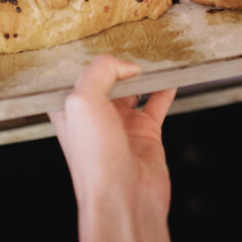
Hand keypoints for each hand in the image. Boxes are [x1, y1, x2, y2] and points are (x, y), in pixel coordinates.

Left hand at [50, 55, 175, 241]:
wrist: (124, 199)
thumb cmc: (95, 160)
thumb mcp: (83, 101)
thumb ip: (101, 71)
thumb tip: (127, 66)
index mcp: (70, 110)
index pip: (76, 76)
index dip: (86, 59)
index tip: (99, 41)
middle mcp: (94, 117)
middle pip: (107, 80)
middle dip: (118, 64)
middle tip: (133, 44)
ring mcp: (121, 125)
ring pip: (134, 89)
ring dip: (144, 74)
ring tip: (154, 56)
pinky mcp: (146, 133)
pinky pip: (158, 103)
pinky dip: (165, 88)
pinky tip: (171, 77)